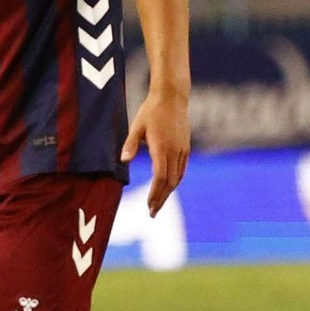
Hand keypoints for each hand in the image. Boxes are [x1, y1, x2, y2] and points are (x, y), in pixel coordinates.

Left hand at [121, 90, 189, 216]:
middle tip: (152, 213)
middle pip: (170, 182)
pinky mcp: (186, 147)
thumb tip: (123, 161)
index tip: (148, 207)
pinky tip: (169, 186)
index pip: (160, 178)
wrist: (173, 97)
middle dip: (161, 199)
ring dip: (168, 192)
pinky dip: (175, 181)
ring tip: (159, 203)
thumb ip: (130, 144)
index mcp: (162, 148)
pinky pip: (182, 169)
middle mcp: (175, 151)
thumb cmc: (151, 111)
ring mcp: (182, 149)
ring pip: (178, 177)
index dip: (154, 194)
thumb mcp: (137, 126)